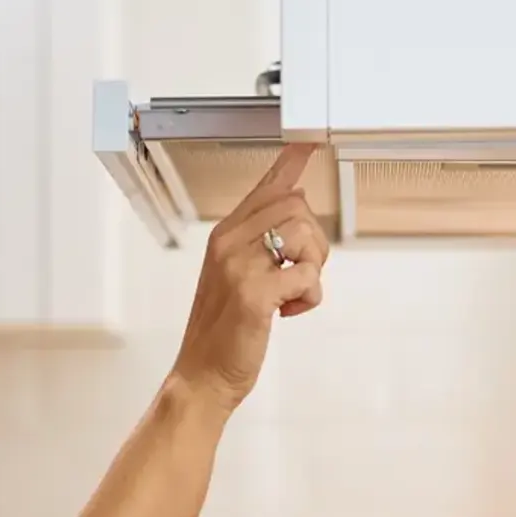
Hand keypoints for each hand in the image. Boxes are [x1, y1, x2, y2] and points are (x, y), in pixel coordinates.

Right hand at [169, 143, 328, 409]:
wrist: (202, 376)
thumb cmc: (222, 332)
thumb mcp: (236, 277)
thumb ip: (259, 244)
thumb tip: (296, 210)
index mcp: (224, 235)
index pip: (266, 186)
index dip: (293, 161)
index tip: (311, 140)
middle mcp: (229, 243)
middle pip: (296, 205)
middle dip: (313, 240)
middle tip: (299, 273)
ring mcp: (239, 267)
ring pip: (304, 235)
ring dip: (313, 267)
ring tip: (293, 293)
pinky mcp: (254, 295)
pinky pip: (306, 275)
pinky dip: (309, 297)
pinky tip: (288, 313)